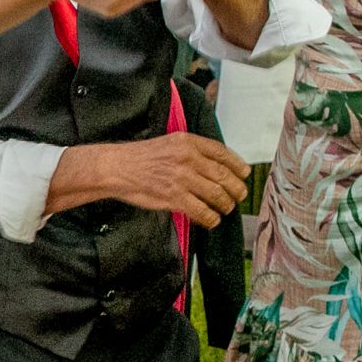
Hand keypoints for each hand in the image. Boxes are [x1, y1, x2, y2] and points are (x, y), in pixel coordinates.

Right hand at [106, 132, 250, 226]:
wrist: (117, 168)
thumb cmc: (141, 158)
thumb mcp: (169, 144)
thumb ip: (192, 151)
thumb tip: (215, 166)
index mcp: (187, 142)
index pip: (222, 153)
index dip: (237, 165)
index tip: (244, 173)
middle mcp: (187, 158)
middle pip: (224, 175)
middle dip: (237, 189)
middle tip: (239, 196)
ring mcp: (181, 178)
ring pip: (217, 194)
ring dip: (225, 204)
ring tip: (226, 208)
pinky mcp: (174, 196)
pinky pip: (202, 210)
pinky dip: (211, 218)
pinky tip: (212, 220)